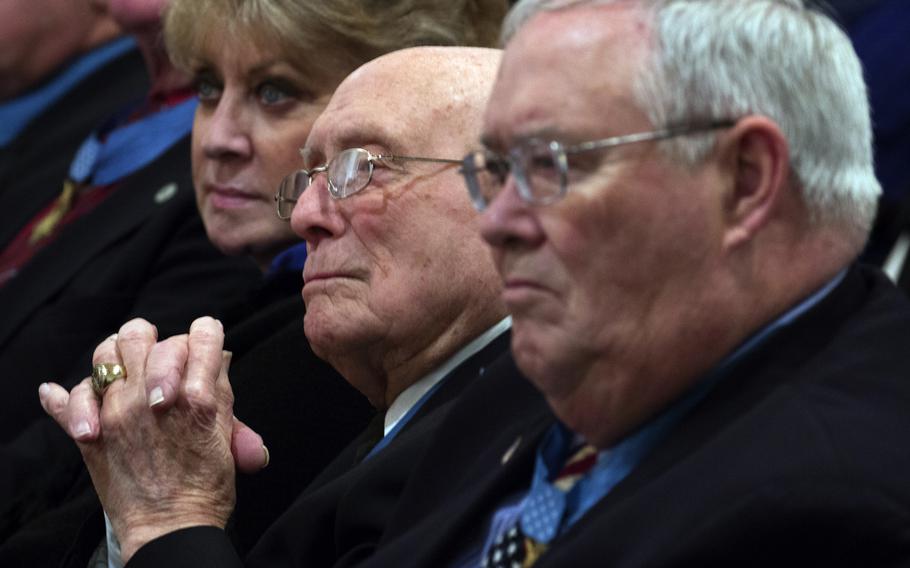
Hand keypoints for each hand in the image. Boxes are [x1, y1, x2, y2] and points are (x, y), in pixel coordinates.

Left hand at [39, 317, 264, 560]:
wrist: (170, 529)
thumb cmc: (205, 488)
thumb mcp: (227, 435)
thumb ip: (222, 392)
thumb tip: (219, 358)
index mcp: (197, 396)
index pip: (204, 334)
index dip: (207, 336)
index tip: (205, 348)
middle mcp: (151, 396)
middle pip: (144, 334)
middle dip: (156, 341)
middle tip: (161, 359)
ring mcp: (116, 412)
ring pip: (105, 353)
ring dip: (117, 357)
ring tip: (127, 372)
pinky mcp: (90, 434)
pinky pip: (64, 400)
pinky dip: (61, 397)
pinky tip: (61, 394)